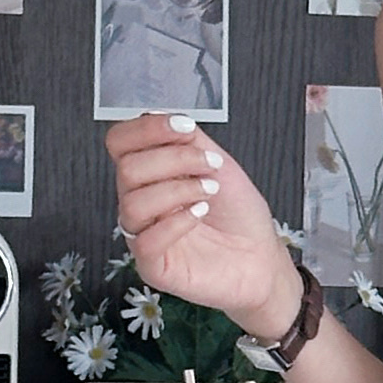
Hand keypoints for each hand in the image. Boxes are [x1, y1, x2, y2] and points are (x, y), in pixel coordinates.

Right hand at [103, 113, 295, 336]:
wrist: (262, 258)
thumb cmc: (239, 215)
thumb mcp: (217, 164)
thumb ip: (187, 140)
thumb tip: (160, 117)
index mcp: (150, 173)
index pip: (120, 142)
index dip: (147, 129)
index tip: (185, 129)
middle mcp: (141, 201)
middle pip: (126, 168)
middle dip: (175, 160)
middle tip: (210, 168)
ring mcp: (142, 234)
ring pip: (132, 203)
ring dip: (178, 190)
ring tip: (209, 193)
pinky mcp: (152, 265)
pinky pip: (145, 240)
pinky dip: (177, 222)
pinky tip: (199, 216)